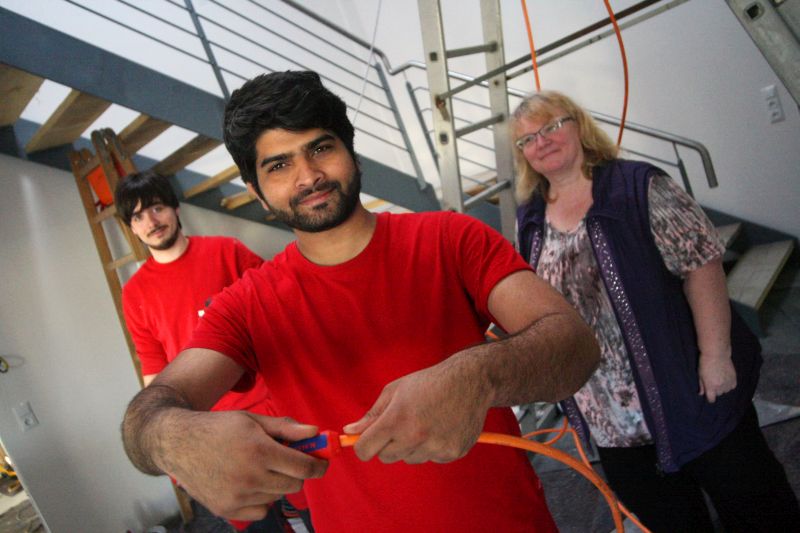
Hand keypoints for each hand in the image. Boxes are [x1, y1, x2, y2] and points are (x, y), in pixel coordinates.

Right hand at [161, 412, 325, 520]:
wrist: (178, 443)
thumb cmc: (219, 427)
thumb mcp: (253, 420)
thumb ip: (286, 428)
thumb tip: (315, 433)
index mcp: (259, 451)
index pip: (304, 467)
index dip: (318, 466)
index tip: (322, 463)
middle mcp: (250, 477)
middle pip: (294, 484)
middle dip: (296, 472)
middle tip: (286, 460)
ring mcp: (237, 497)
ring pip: (277, 497)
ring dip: (276, 484)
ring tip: (259, 467)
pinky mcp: (226, 509)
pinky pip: (260, 511)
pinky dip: (261, 499)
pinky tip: (248, 482)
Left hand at [343, 358, 491, 464]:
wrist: (470, 381)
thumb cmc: (428, 382)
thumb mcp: (395, 391)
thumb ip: (371, 414)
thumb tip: (349, 431)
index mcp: (396, 419)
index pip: (365, 450)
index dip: (362, 446)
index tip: (366, 440)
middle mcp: (415, 437)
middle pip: (386, 457)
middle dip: (387, 444)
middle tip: (401, 423)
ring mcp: (436, 447)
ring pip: (409, 458)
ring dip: (411, 446)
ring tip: (425, 421)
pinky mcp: (452, 453)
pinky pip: (431, 458)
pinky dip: (432, 447)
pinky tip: (441, 426)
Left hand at [698, 352, 736, 402]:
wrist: (717, 354)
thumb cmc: (705, 363)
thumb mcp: (700, 375)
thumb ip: (702, 386)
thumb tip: (701, 394)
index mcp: (711, 387)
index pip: (711, 399)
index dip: (710, 397)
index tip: (709, 394)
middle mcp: (720, 387)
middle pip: (718, 394)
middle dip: (715, 390)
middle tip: (713, 381)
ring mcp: (728, 383)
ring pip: (726, 390)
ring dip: (723, 387)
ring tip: (719, 378)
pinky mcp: (734, 378)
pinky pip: (732, 386)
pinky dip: (729, 384)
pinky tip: (725, 378)